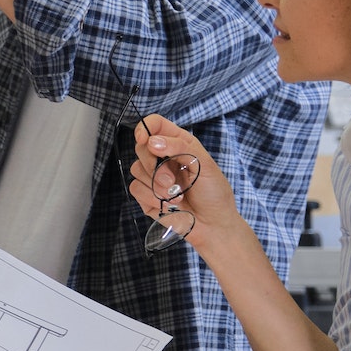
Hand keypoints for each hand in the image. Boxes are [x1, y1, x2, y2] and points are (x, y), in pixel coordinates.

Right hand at [123, 114, 252, 257]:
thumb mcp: (205, 165)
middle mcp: (163, 158)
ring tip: (177, 195)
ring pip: (136, 168)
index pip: (155, 125)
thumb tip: (153, 142)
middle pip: (140, 146)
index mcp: (178, 144)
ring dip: (156, 184)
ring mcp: (153, 177)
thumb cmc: (214, 194)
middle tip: (171, 179)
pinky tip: (167, 204)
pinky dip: (151, 197)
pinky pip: (135, 188)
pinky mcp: (146, 195)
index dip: (146, 127)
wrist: (213, 226)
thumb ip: (180, 148)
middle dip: (152, 163)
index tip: (145, 139)